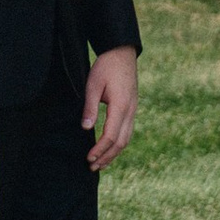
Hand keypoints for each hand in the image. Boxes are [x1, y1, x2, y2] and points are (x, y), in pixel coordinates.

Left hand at [82, 45, 138, 169]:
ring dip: (114, 153)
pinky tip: (110, 149)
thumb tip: (86, 128)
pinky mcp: (132, 109)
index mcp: (121, 106)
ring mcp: (134, 110)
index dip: (100, 149)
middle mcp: (131, 111)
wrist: (122, 52)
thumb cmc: (105, 66)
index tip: (88, 158)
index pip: (111, 136)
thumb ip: (89, 106)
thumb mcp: (93, 83)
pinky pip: (127, 131)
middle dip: (107, 157)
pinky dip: (118, 144)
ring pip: (126, 139)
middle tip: (92, 167)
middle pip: (121, 142)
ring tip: (100, 163)